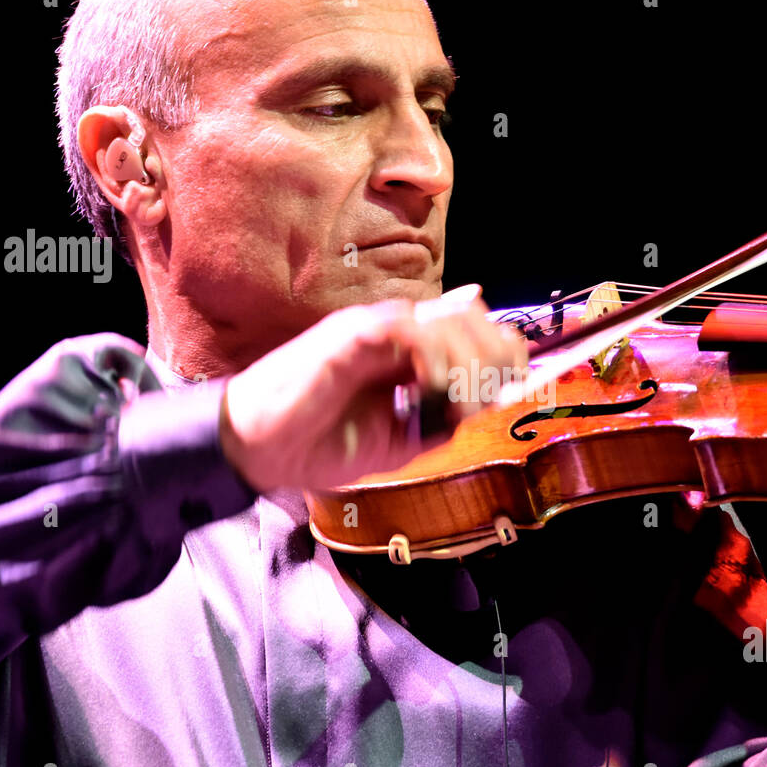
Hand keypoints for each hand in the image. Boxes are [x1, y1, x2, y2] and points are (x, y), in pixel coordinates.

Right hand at [217, 285, 526, 493]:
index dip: (505, 355)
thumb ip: (442, 416)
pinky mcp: (352, 333)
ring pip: (451, 320)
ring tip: (454, 404)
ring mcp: (375, 327)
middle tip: (479, 404)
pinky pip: (413, 330)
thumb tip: (487, 397)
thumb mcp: (401, 440)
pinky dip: (435, 362)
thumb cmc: (322, 442)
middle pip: (475, 318)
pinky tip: (429, 391)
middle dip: (493, 362)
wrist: (259, 447)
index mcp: (410, 351)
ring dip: (468, 366)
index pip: (477, 330)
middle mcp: (398, 331)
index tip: (508, 392)